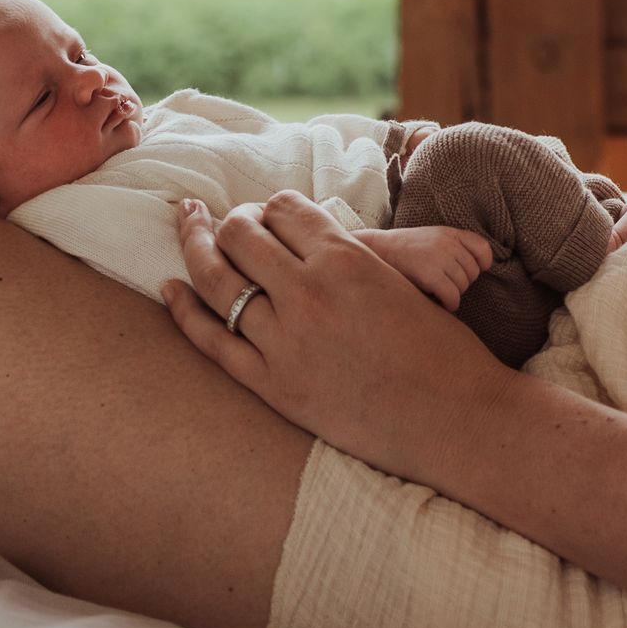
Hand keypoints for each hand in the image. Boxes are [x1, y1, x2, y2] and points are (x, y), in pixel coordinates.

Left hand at [162, 190, 510, 477]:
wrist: (458, 421)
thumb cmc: (443, 351)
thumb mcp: (402, 281)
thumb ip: (351, 259)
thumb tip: (312, 242)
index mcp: (347, 258)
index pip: (285, 208)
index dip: (271, 206)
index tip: (267, 213)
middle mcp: (309, 293)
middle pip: (242, 235)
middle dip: (230, 221)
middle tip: (225, 221)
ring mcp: (286, 342)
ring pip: (218, 281)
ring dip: (198, 249)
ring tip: (189, 231)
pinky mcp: (275, 388)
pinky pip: (212, 341)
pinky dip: (184, 310)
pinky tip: (168, 289)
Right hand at [355, 223, 493, 309]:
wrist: (378, 251)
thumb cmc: (406, 249)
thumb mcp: (432, 237)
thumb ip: (453, 245)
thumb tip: (478, 268)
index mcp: (450, 232)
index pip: (482, 248)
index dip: (483, 263)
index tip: (475, 271)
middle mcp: (448, 243)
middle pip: (473, 272)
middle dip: (462, 282)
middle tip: (446, 284)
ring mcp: (439, 258)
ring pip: (463, 286)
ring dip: (454, 294)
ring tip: (440, 292)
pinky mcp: (430, 275)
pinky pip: (453, 296)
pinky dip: (450, 304)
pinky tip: (441, 303)